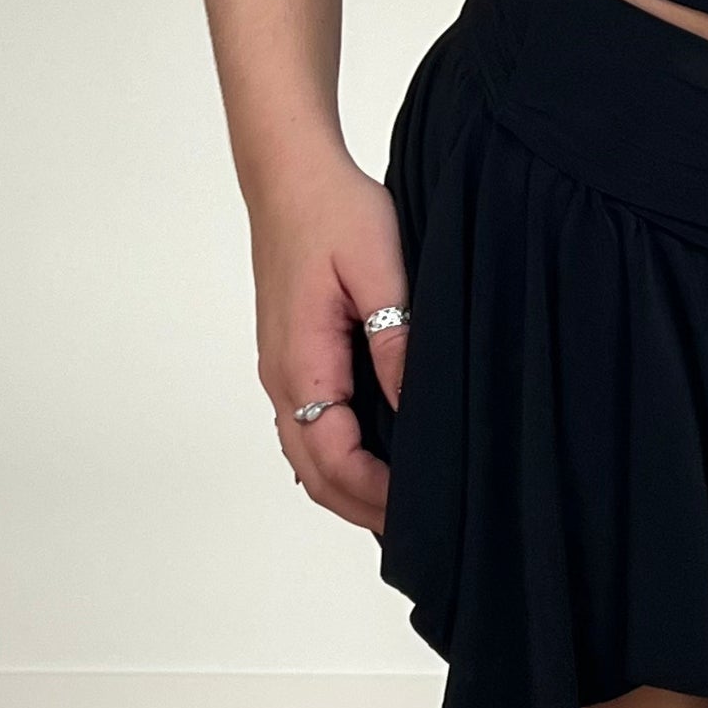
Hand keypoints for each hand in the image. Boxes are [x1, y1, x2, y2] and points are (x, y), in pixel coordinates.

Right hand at [252, 155, 408, 533]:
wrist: (289, 174)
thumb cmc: (334, 210)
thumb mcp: (380, 268)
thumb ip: (396, 339)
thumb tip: (413, 407)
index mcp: (301, 363)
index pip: (334, 458)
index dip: (379, 493)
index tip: (426, 509)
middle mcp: (281, 377)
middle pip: (314, 473)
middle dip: (365, 508)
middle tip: (423, 533)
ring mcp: (281, 371)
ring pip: (308, 457)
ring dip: (351, 489)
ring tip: (404, 509)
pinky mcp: (291, 359)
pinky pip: (309, 429)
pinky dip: (339, 461)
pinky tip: (379, 463)